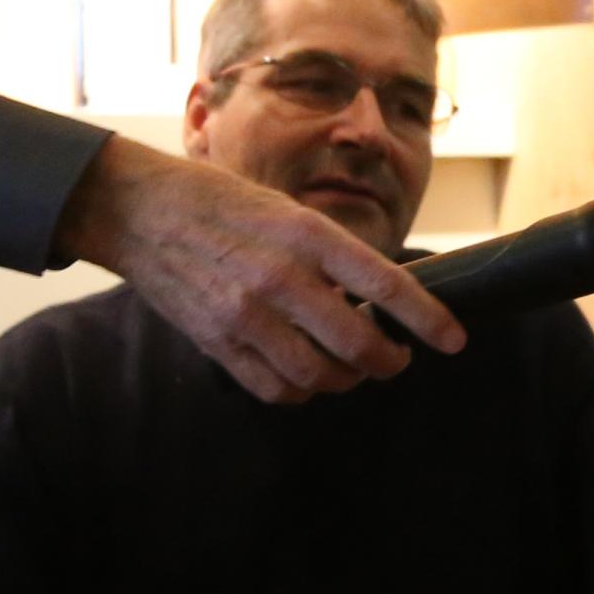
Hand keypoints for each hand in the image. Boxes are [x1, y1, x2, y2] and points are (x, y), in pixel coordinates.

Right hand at [56, 135, 459, 402]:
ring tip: (352, 367)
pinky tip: (308, 375)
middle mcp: (280, 277)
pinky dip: (303, 391)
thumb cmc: (220, 202)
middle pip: (358, 345)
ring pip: (319, 375)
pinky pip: (275, 388)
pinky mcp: (218, 342)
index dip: (428, 319)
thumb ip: (330, 253)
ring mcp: (246, 315)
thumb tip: (379, 296)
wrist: (140, 210)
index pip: (386, 285)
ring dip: (347, 379)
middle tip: (396, 359)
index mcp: (306, 234)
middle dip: (390, 361)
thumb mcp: (287, 208)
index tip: (453, 340)